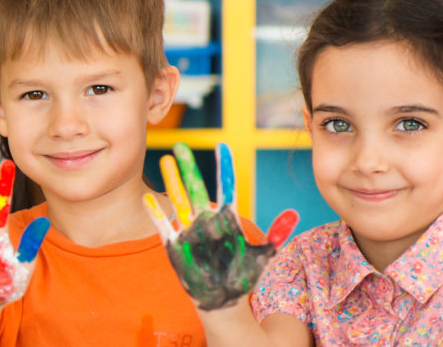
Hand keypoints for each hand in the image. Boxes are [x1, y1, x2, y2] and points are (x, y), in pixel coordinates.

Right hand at [144, 143, 298, 310]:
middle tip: (181, 145)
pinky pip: (163, 225)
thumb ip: (276, 233)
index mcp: (227, 218)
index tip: (222, 145)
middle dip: (188, 166)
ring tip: (165, 161)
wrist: (223, 298)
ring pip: (179, 200)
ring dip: (172, 182)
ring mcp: (189, 230)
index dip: (224, 166)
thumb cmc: (243, 276)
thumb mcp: (264, 254)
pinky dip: (155, 213)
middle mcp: (206, 219)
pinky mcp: (175, 244)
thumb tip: (294, 213)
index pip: (226, 185)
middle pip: (197, 186)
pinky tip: (147, 199)